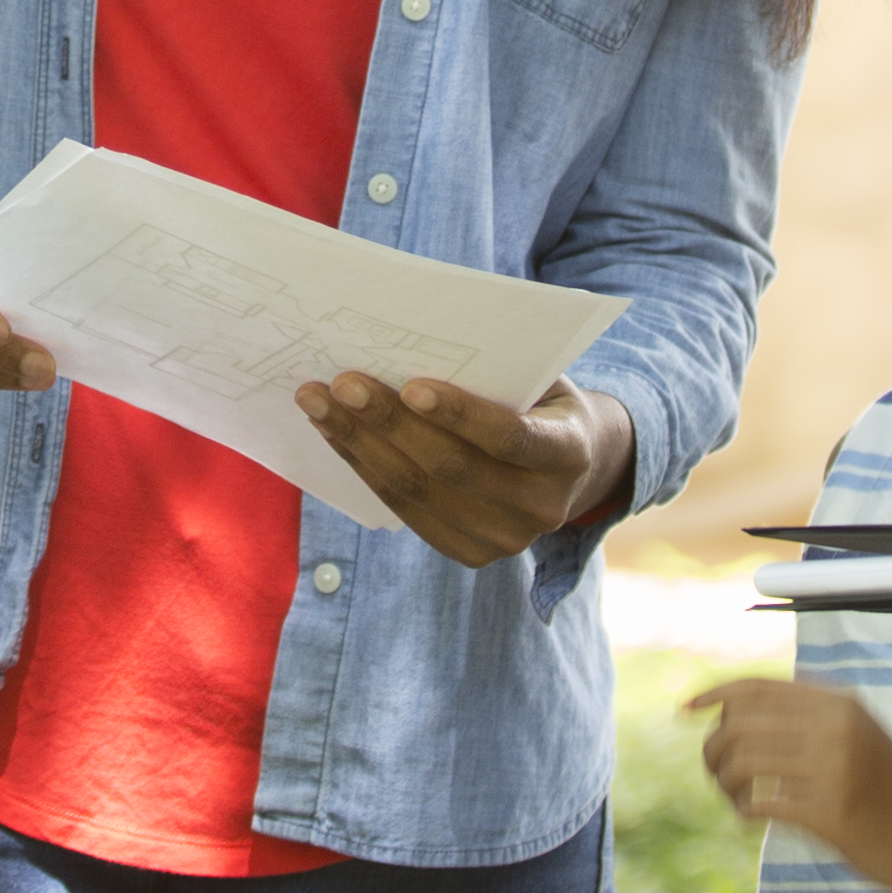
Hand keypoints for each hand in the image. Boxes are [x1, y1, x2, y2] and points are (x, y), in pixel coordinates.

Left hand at [297, 373, 634, 567]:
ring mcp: (504, 540)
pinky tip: (334, 432)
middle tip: (342, 382)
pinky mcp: (469, 553)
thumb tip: (409, 339)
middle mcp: (542, 509)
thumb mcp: (540, 376)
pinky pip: (404, 508)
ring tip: (318, 402)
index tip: (411, 384)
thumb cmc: (544, 400)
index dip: (461, 415)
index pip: (511, 438)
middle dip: (390, 423)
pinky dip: (364, 467)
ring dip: (359, 443)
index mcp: (568, 455)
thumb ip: (495, 368)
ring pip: (417, 492)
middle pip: (452, 468)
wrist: (573, 467)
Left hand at [686, 675, 891, 885]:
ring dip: (725, 783)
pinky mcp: (833, 813)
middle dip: (713, 750)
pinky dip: (744, 810)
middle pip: (739, 724)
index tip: (684, 710)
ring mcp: (834, 769)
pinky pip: (762, 803)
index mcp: (837, 704)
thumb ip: (809, 719)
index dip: (712, 693)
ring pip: (743, 762)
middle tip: (717, 775)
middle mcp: (834, 728)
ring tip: (735, 799)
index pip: (756, 687)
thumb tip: (736, 715)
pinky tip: (751, 819)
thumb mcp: (857, 733)